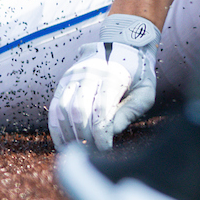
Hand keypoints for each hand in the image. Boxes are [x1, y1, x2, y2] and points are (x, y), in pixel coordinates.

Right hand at [48, 14, 159, 149]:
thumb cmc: (139, 75)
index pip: (101, 110)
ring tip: (79, 150)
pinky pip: (54, 107)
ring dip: (69, 134)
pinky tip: (63, 143)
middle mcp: (89, 73)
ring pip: (63, 109)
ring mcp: (73, 76)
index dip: (101, 134)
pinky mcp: (64, 81)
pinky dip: (56, 128)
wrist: (124, 47)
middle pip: (79, 111)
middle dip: (85, 136)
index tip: (105, 150)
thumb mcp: (145, 91)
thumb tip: (111, 132)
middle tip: (93, 152)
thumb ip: (131, 110)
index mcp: (113, 75)